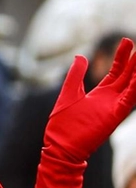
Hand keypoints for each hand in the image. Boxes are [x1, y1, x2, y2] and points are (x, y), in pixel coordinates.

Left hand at [43, 38, 135, 162]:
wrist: (60, 146)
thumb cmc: (62, 124)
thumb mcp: (69, 93)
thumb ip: (76, 75)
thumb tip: (80, 56)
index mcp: (99, 94)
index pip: (116, 72)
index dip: (122, 58)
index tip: (127, 42)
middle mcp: (110, 100)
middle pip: (126, 76)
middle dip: (133, 61)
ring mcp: (114, 107)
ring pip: (131, 86)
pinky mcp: (114, 116)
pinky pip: (128, 100)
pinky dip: (134, 88)